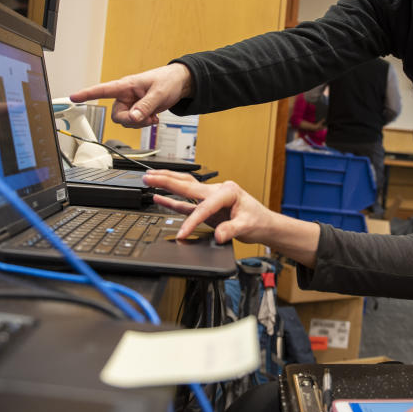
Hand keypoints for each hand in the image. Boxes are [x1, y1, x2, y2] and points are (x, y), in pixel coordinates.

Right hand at [69, 63, 192, 127]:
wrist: (179, 83)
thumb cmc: (168, 81)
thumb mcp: (158, 94)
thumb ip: (145, 107)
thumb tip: (133, 118)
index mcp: (126, 86)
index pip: (103, 90)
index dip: (87, 94)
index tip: (74, 97)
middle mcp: (125, 95)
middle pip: (116, 115)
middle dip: (130, 120)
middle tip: (146, 118)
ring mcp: (131, 104)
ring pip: (125, 121)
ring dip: (139, 123)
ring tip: (153, 116)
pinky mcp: (137, 110)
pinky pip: (134, 122)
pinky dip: (144, 123)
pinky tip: (153, 117)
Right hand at [143, 169, 320, 264]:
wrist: (264, 223)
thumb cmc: (259, 221)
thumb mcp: (247, 226)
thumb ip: (231, 230)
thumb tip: (219, 234)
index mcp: (227, 191)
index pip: (204, 206)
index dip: (192, 221)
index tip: (183, 233)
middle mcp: (217, 190)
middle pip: (187, 184)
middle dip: (167, 180)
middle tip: (148, 177)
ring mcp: (210, 197)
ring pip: (184, 188)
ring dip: (166, 183)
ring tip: (149, 178)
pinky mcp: (207, 206)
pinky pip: (186, 203)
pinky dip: (172, 199)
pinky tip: (158, 196)